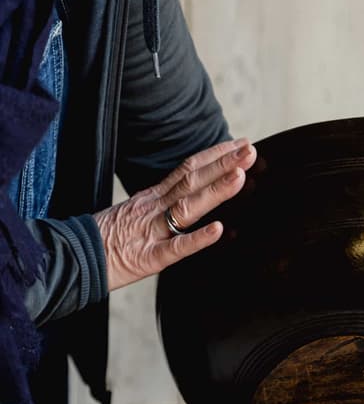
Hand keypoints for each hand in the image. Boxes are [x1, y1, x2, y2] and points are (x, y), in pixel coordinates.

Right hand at [94, 138, 256, 290]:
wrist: (72, 259)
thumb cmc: (104, 240)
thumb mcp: (134, 213)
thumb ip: (161, 204)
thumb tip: (188, 195)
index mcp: (151, 197)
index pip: (187, 169)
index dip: (214, 155)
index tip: (239, 145)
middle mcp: (153, 208)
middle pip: (192, 180)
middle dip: (223, 164)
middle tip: (250, 151)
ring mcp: (151, 231)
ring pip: (188, 207)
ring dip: (216, 191)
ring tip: (240, 176)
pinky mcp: (149, 258)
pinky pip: (176, 247)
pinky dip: (197, 238)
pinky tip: (218, 229)